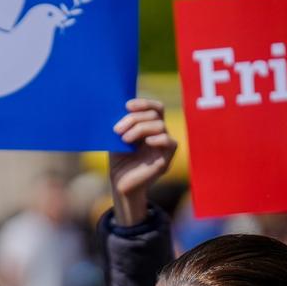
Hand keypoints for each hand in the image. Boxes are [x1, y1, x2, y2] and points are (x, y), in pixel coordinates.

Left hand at [109, 98, 176, 226]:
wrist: (120, 183)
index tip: (127, 106)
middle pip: (154, 115)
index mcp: (149, 126)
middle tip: (117, 129)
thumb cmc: (119, 160)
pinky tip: (146, 142)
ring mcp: (164, 146)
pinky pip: (170, 143)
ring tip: (124, 139)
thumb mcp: (117, 138)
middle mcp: (159, 134)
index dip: (144, 103)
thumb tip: (116, 106)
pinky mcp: (166, 159)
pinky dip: (158, 138)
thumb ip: (121, 124)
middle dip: (134, 118)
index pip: (155, 107)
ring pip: (160, 126)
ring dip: (140, 128)